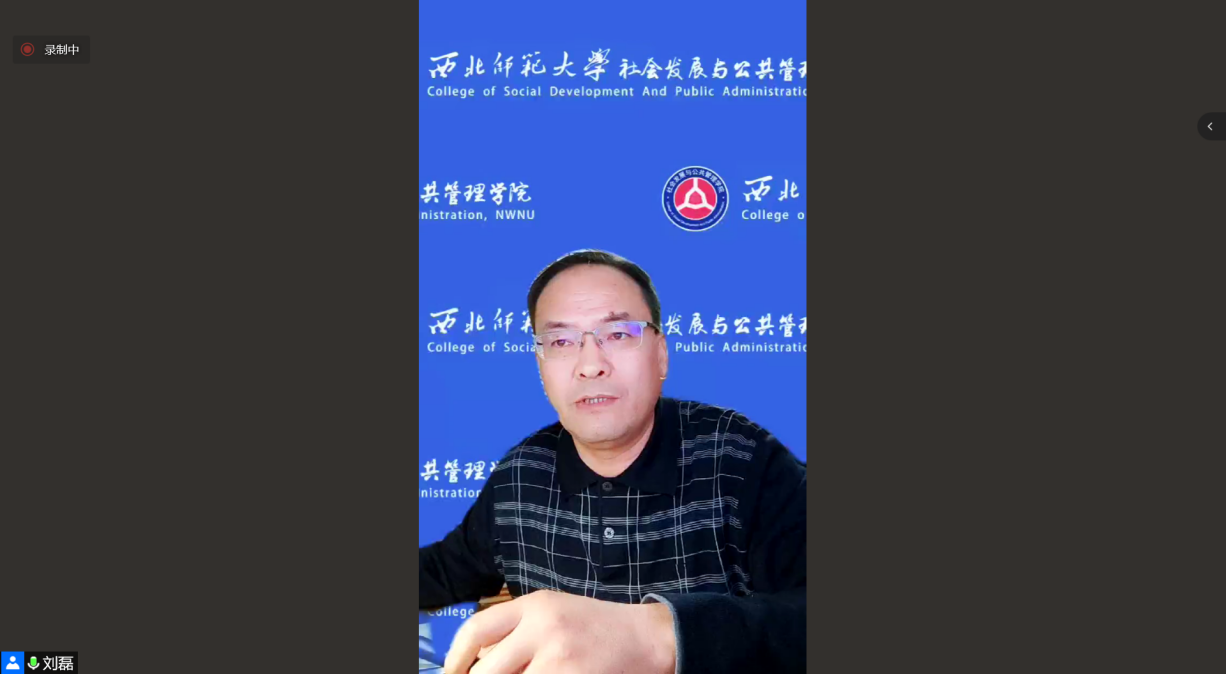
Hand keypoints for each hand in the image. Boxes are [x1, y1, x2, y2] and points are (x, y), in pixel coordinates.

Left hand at [443, 590, 676, 673]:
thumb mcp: (553, 614)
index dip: (455, 659)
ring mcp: (559, 658)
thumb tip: (477, 663)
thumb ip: (516, 633)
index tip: (452, 673)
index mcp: (535, 605)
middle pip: (486, 670)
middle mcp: (543, 628)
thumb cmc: (596, 627)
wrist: (648, 638)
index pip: (476, 630)